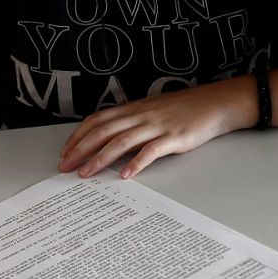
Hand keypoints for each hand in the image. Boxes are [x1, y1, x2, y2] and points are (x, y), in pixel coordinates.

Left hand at [57, 76, 256, 178]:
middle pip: (102, 132)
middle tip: (65, 166)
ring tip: (86, 173)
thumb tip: (109, 139)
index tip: (65, 151)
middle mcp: (139, 116)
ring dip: (100, 159)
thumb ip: (130, 123)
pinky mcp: (172, 138)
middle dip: (80, 149)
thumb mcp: (150, 111)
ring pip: (120, 142)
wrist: (212, 104)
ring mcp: (155, 126)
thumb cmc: (181, 110)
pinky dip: (136, 163)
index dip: (78, 135)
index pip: (97, 121)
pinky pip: (151, 151)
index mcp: (132, 109)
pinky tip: (126, 175)